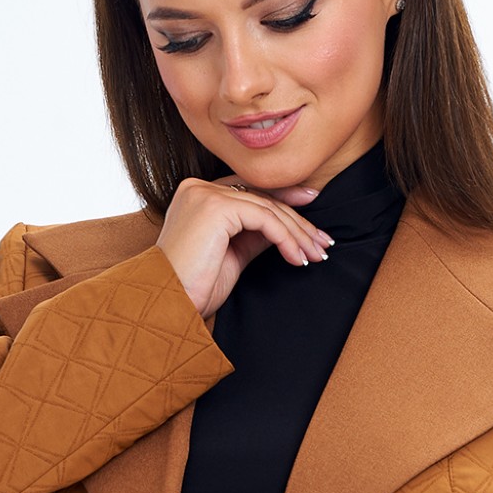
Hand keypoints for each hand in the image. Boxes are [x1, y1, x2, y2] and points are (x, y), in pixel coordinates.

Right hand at [155, 172, 334, 317]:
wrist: (169, 304)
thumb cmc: (193, 287)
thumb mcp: (231, 255)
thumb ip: (254, 235)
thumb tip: (285, 229)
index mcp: (198, 196)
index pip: (249, 191)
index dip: (285, 200)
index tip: (312, 213)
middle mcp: (198, 188)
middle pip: (261, 198)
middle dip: (298, 221)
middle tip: (322, 243)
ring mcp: (205, 194)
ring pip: (267, 207)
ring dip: (297, 234)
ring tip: (315, 255)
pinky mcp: (215, 207)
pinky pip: (264, 218)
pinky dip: (286, 238)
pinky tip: (298, 258)